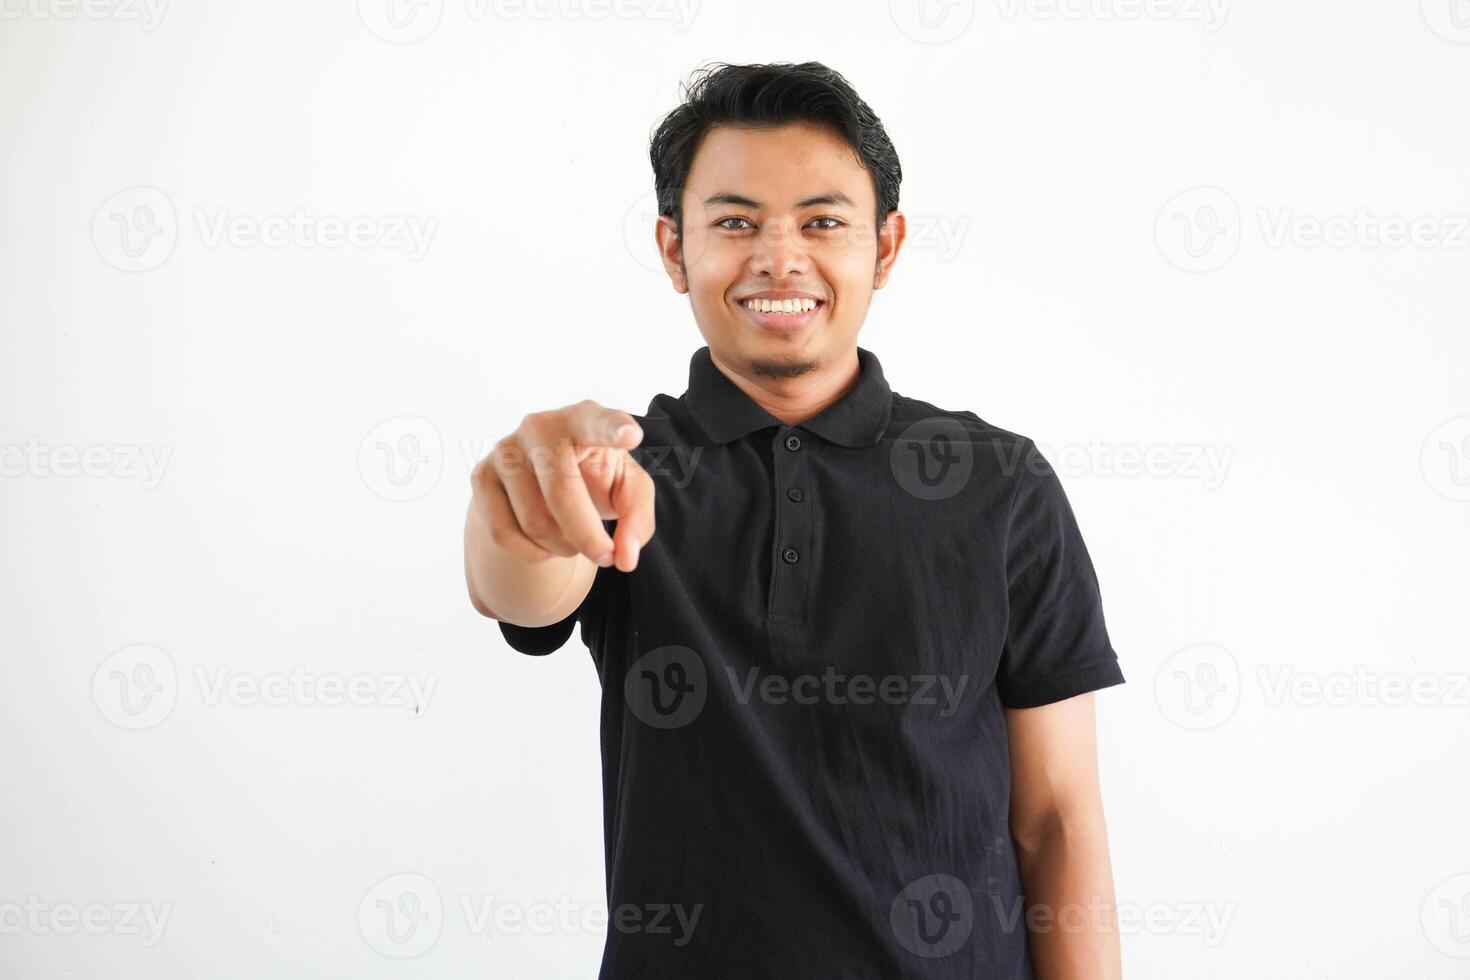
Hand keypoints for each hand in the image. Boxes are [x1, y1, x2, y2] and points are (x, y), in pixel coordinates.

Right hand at [472, 399, 653, 571]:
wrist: (544, 477)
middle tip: (605, 557)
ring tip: (573, 540)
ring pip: (534, 521)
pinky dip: (532, 552)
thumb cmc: (597, 476)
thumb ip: (637, 520)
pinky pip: (503, 532)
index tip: (631, 435)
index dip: (613, 429)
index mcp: (586, 418)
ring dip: (563, 547)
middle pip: (561, 493)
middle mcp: (541, 426)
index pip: (598, 422)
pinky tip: (546, 543)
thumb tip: (625, 558)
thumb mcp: (628, 490)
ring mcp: (505, 448)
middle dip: (587, 537)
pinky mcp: (481, 474)